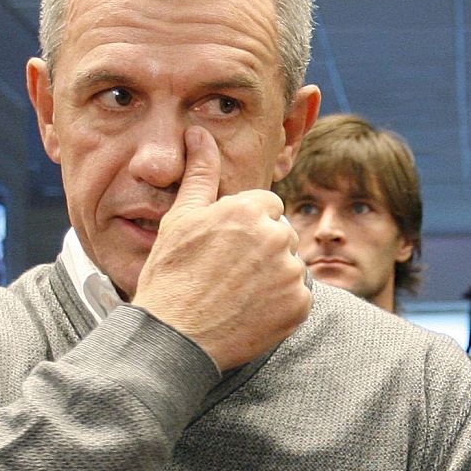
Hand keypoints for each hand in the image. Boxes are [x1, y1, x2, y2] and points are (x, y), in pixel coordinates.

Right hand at [133, 126, 309, 369]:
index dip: (245, 226)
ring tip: (236, 293)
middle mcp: (275, 237)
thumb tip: (200, 134)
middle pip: (281, 234)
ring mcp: (290, 274)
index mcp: (248, 210)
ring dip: (272, 277)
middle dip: (262, 249)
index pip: (267, 206)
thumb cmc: (171, 275)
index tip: (225, 247)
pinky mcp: (299, 306)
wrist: (174, 337)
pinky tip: (250, 311)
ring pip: (290, 265)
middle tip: (228, 273)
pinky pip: (298, 297)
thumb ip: (200, 174)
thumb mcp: (180, 218)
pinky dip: (281, 305)